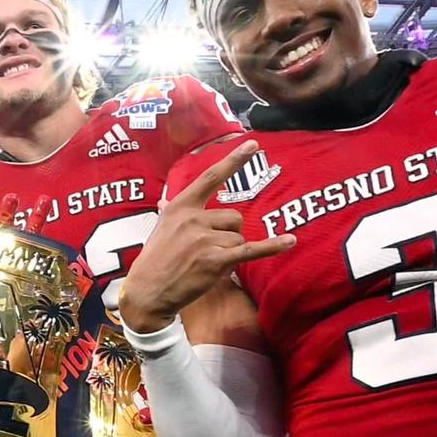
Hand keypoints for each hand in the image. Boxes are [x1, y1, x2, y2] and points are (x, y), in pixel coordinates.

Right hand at [119, 140, 295, 332]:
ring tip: (207, 265)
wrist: (146, 293)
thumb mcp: (160, 229)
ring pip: (239, 238)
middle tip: (208, 252)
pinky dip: (272, 246)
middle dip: (230, 234)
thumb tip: (165, 200)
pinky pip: (250, 250)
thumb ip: (171, 213)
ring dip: (231, 253)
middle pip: (234, 217)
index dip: (234, 160)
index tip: (253, 143)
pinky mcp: (215, 260)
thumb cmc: (154, 262)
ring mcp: (204, 239)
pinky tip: (290, 241)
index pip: (211, 177)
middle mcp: (193, 218)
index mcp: (179, 207)